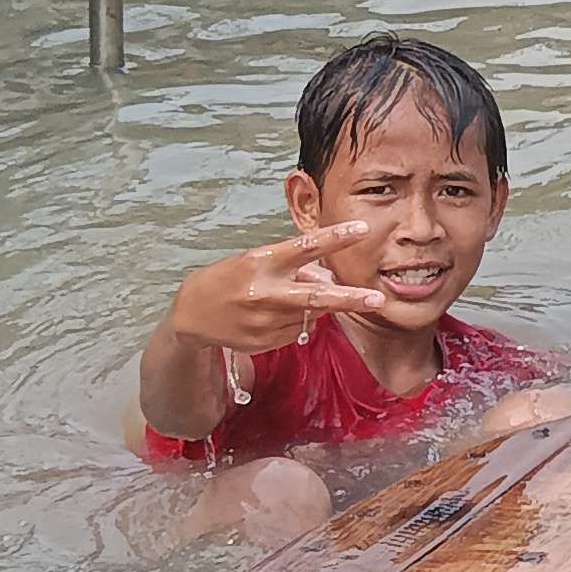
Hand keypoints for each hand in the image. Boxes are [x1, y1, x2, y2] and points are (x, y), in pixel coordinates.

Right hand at [168, 223, 395, 353]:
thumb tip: (330, 277)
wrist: (192, 313)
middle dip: (350, 298)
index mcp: (263, 262)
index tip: (362, 228)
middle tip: (378, 299)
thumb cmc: (230, 278)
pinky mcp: (266, 342)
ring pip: (311, 313)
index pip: (306, 246)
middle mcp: (266, 292)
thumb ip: (295, 267)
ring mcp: (266, 321)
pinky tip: (272, 316)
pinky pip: (296, 330)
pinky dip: (295, 321)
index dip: (336, 237)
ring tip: (287, 299)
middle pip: (316, 295)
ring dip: (314, 306)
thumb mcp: (259, 262)